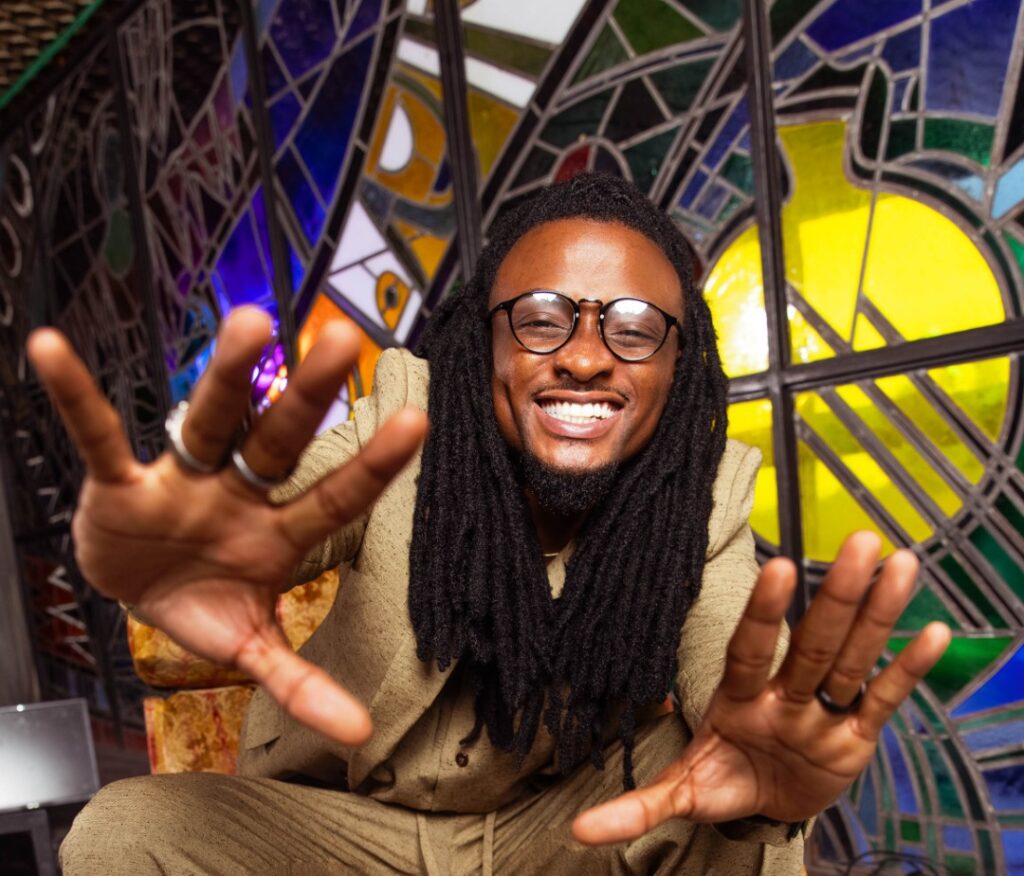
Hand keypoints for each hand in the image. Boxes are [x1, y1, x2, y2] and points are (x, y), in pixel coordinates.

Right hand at [27, 308, 427, 746]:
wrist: (139, 588)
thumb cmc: (206, 601)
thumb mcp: (250, 642)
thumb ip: (299, 680)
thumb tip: (359, 735)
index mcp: (279, 532)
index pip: (335, 496)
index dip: (373, 465)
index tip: (418, 423)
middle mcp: (239, 493)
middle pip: (278, 440)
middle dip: (306, 397)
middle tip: (343, 341)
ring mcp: (182, 482)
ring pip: (210, 421)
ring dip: (228, 376)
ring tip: (252, 324)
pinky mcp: (122, 484)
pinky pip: (99, 438)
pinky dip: (77, 400)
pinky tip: (53, 350)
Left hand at [573, 531, 950, 842]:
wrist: (766, 804)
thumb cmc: (723, 781)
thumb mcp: (682, 795)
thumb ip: (637, 807)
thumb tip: (577, 832)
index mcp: (739, 698)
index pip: (751, 649)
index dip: (765, 613)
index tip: (778, 566)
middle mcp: (784, 694)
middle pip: (813, 641)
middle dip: (836, 596)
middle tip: (864, 542)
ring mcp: (823, 711)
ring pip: (851, 657)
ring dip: (877, 615)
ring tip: (900, 562)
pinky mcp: (856, 736)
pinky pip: (883, 699)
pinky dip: (907, 671)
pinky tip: (931, 631)